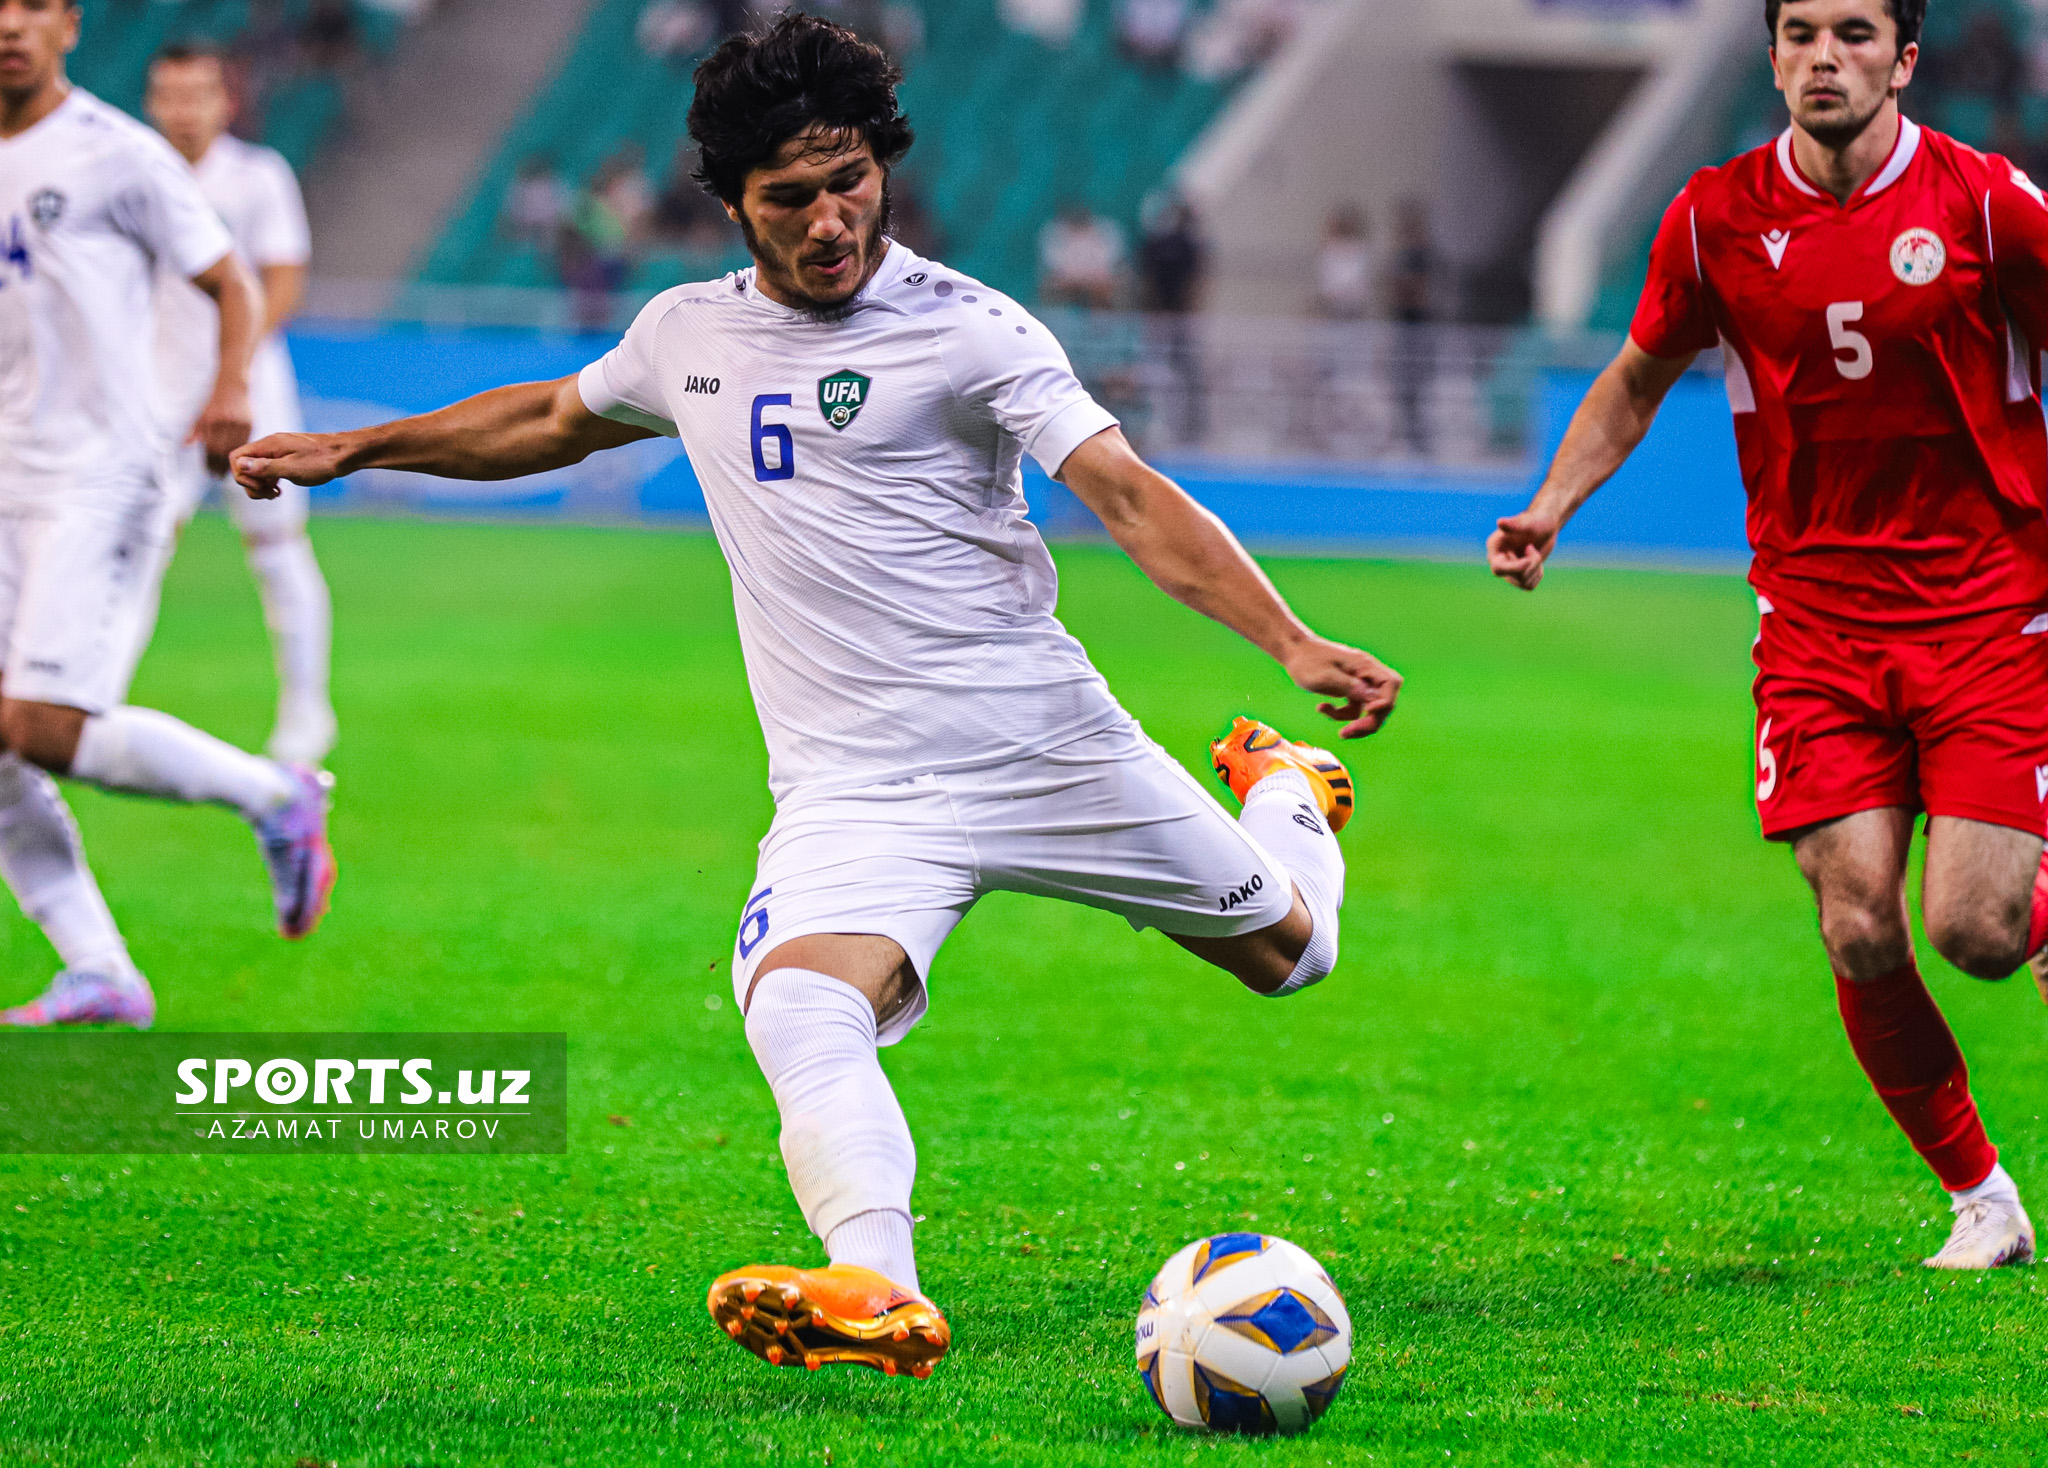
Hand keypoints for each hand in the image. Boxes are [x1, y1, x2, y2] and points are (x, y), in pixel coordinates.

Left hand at [191, 383, 253, 475]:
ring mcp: (238, 422)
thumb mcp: (202, 411)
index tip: (210, 473)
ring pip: (235, 447)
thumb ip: (194, 429)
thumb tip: (186, 445)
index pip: (209, 448)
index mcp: (210, 420)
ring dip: (233, 462)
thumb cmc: (214, 397)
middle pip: (222, 451)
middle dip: (220, 466)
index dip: (209, 463)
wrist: (232, 381)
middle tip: (219, 477)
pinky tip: (241, 459)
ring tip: (230, 472)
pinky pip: (245, 441)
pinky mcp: (249, 422)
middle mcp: (224, 422)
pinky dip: (243, 451)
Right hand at [231, 432, 349, 500]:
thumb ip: (265, 467)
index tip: (262, 486)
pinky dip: (269, 483)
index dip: (242, 476)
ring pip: (256, 471)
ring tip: (276, 494)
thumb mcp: (292, 468)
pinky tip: (280, 491)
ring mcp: (278, 453)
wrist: (345, 454)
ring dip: (260, 486)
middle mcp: (270, 447)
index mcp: (268, 445)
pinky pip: (268, 471)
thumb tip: (239, 465)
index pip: (236, 457)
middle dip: (251, 484)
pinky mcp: (286, 459)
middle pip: (243, 466)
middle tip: (271, 494)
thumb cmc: (321, 461)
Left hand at [1284, 635, 1402, 738]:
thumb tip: (1374, 700)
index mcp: (1364, 665)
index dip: (1385, 701)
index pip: (1391, 684)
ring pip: (1371, 710)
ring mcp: (1359, 682)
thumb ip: (1350, 687)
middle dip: (1370, 721)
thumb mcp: (1325, 676)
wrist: (1293, 651)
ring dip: (1357, 724)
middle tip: (1347, 732)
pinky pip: (1356, 709)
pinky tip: (1322, 708)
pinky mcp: (1350, 689)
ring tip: (1340, 732)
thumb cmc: (1306, 661)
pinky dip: (1342, 715)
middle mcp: (1366, 673)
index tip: (1367, 711)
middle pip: (1384, 702)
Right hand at [1488, 508, 1560, 589]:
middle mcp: (1498, 561)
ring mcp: (1508, 571)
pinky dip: (1537, 574)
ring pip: (1523, 583)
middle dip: (1529, 566)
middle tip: (1532, 548)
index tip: (1528, 559)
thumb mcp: (1528, 523)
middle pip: (1512, 578)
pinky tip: (1537, 561)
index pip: (1498, 568)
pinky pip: (1529, 586)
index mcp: (1494, 547)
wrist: (1546, 526)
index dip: (1515, 568)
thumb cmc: (1536, 520)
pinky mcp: (1519, 577)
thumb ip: (1514, 524)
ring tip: (1534, 551)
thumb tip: (1500, 522)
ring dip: (1535, 567)